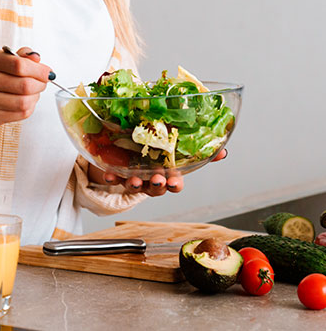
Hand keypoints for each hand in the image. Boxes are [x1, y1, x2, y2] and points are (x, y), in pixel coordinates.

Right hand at [0, 47, 52, 127]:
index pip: (20, 64)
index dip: (39, 70)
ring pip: (24, 101)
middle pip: (25, 85)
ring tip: (34, 93)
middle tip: (43, 83)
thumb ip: (22, 56)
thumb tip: (37, 58)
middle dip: (40, 84)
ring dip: (36, 97)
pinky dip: (30, 107)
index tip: (48, 72)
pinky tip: (26, 102)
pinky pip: (21, 113)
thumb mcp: (4, 60)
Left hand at [88, 149, 226, 197]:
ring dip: (135, 184)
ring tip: (133, 179)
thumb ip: (200, 149)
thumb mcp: (178, 146)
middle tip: (156, 178)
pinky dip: (112, 177)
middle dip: (156, 184)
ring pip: (136, 186)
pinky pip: (114, 178)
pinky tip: (109, 174)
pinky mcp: (117, 173)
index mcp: (168, 172)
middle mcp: (151, 177)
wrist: (129, 149)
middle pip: (156, 187)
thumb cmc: (157, 150)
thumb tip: (223, 151)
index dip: (175, 183)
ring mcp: (134, 177)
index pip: (175, 182)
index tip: (174, 181)